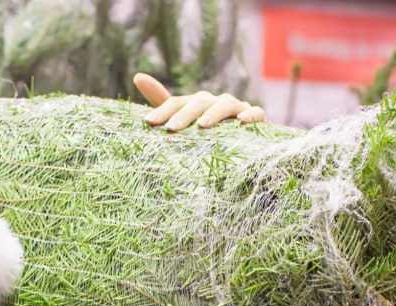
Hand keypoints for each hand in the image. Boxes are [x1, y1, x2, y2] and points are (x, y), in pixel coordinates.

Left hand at [134, 72, 266, 131]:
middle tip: (171, 129)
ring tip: (203, 125)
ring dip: (215, 113)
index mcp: (197, 104)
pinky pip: (257, 113)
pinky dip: (251, 115)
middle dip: (185, 114)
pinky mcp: (258, 119)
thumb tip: (137, 75)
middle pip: (200, 102)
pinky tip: (242, 122)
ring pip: (227, 104)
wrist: (247, 141)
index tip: (148, 122)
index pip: (177, 103)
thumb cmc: (211, 130)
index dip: (163, 110)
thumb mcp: (184, 119)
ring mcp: (238, 109)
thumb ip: (162, 102)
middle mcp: (216, 103)